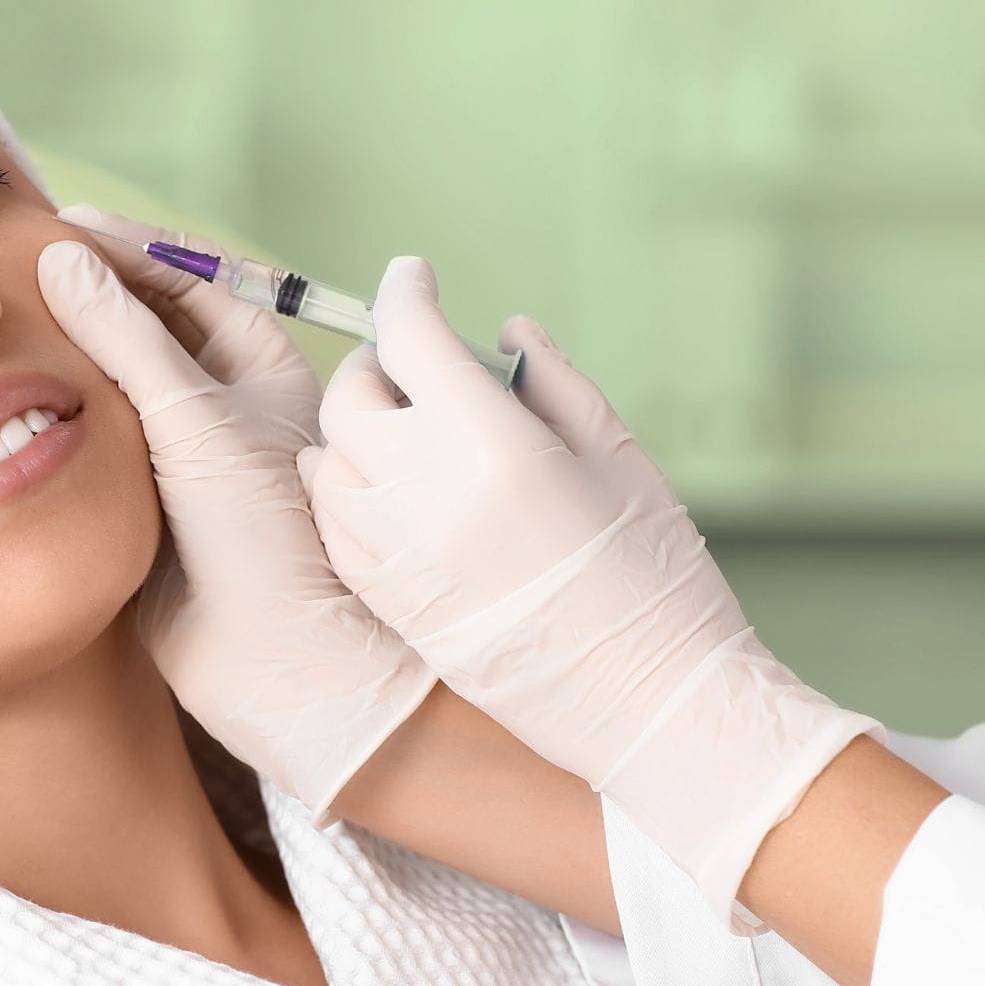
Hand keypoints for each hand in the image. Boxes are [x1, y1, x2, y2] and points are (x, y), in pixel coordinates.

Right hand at [39, 206, 436, 821]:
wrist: (273, 662)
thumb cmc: (264, 534)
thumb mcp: (193, 417)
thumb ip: (125, 336)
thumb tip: (64, 261)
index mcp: (259, 367)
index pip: (184, 284)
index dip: (123, 250)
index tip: (57, 223)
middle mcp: (221, 407)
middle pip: (141, 333)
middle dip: (84, 302)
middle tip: (10, 271)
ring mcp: (179, 460)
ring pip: (109, 392)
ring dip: (62, 365)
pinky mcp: (139, 511)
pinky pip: (88, 451)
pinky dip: (51, 427)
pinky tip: (4, 405)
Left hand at [297, 256, 879, 923]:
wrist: (651, 708)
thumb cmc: (656, 578)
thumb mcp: (620, 457)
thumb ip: (553, 381)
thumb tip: (505, 329)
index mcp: (491, 443)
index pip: (412, 337)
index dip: (406, 292)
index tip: (414, 277)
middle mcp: (425, 494)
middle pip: (352, 395)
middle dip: (377, 364)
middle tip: (413, 362)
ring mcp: (395, 554)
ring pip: (328, 460)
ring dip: (354, 429)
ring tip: (401, 429)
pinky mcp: (387, 604)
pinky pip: (332, 525)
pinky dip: (345, 491)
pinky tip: (384, 490)